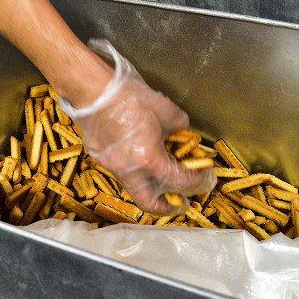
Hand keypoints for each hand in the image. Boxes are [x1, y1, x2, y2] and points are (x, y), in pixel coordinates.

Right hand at [60, 41, 214, 214]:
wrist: (94, 91)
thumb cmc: (131, 98)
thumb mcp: (166, 110)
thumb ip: (181, 127)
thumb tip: (184, 136)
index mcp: (149, 159)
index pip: (179, 182)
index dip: (196, 181)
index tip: (204, 175)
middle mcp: (130, 171)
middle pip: (150, 203)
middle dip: (168, 206)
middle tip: (180, 200)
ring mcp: (112, 167)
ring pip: (134, 188)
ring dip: (151, 187)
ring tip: (161, 176)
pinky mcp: (100, 160)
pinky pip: (121, 172)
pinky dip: (135, 171)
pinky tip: (139, 156)